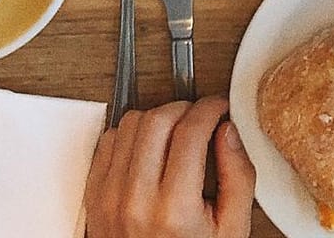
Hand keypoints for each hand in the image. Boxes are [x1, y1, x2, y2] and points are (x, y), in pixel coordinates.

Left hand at [84, 97, 257, 237]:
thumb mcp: (231, 230)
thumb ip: (239, 177)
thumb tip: (230, 132)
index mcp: (174, 210)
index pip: (190, 131)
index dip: (210, 108)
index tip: (220, 107)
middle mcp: (135, 200)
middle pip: (157, 120)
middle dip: (185, 108)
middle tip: (201, 118)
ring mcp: (109, 197)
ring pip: (129, 125)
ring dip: (157, 118)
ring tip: (176, 132)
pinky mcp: (94, 195)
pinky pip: (107, 142)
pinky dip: (130, 135)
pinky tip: (149, 147)